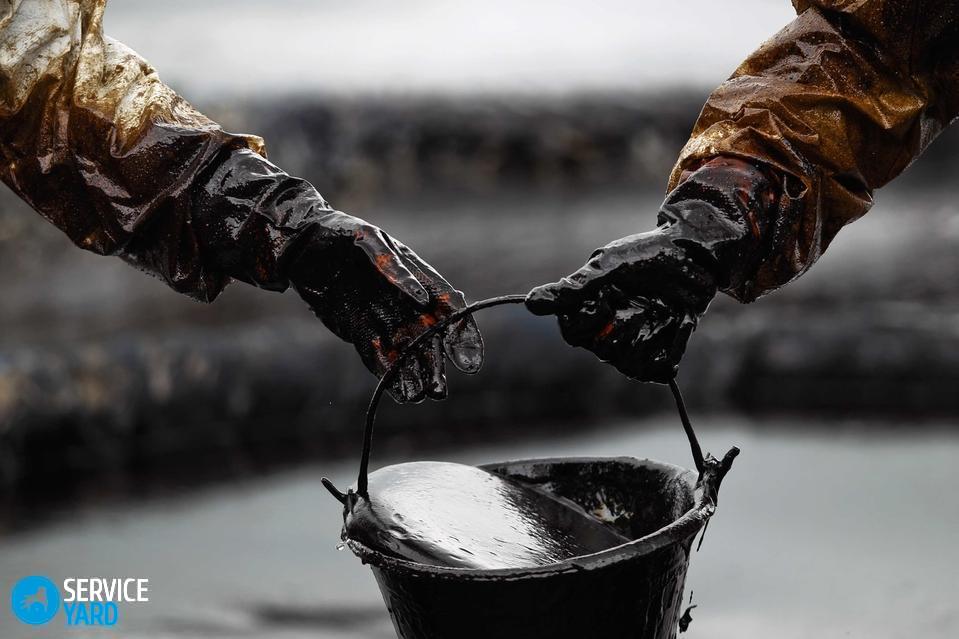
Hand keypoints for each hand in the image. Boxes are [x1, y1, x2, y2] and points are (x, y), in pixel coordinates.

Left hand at [289, 212, 482, 402]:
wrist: (300, 244)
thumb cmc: (339, 234)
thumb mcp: (368, 241)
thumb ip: (395, 269)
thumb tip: (421, 299)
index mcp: (418, 276)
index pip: (450, 308)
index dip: (464, 335)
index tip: (468, 362)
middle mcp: (406, 302)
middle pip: (431, 338)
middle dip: (437, 365)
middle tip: (440, 390)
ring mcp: (384, 318)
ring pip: (407, 352)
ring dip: (415, 374)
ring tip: (421, 396)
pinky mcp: (359, 331)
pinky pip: (378, 356)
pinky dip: (389, 373)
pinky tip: (401, 392)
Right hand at [525, 226, 716, 382]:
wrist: (695, 253)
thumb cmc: (647, 254)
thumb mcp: (608, 267)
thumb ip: (573, 289)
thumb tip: (529, 304)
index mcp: (589, 310)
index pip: (573, 334)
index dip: (590, 320)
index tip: (607, 297)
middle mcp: (609, 331)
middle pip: (603, 351)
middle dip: (625, 325)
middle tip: (642, 300)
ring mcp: (636, 343)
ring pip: (630, 363)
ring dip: (649, 333)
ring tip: (663, 309)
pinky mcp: (663, 351)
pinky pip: (660, 370)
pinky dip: (672, 345)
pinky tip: (679, 320)